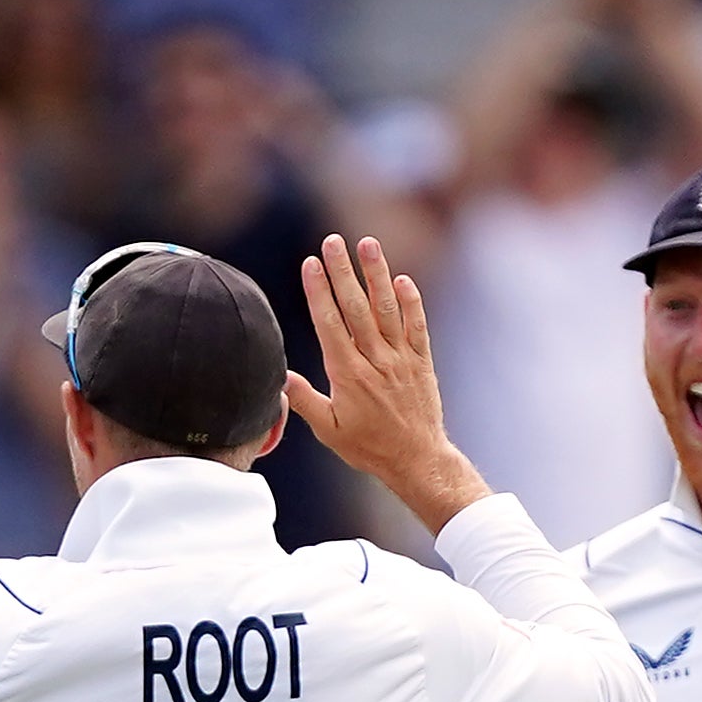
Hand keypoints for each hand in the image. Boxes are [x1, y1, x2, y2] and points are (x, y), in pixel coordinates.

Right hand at [285, 235, 489, 535]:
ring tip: (367, 244)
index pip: (330, 324)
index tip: (310, 264)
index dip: (319, 292)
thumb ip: (304, 401)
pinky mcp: (421, 361)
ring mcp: (401, 358)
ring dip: (376, 274)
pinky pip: (416, 326)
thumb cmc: (368, 447)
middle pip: (356, 307)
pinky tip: (402, 279)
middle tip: (333, 241)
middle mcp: (375, 361)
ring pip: (387, 309)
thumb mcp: (328, 431)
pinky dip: (411, 302)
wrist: (416, 459)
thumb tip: (279, 377)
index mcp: (348, 375)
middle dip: (343, 272)